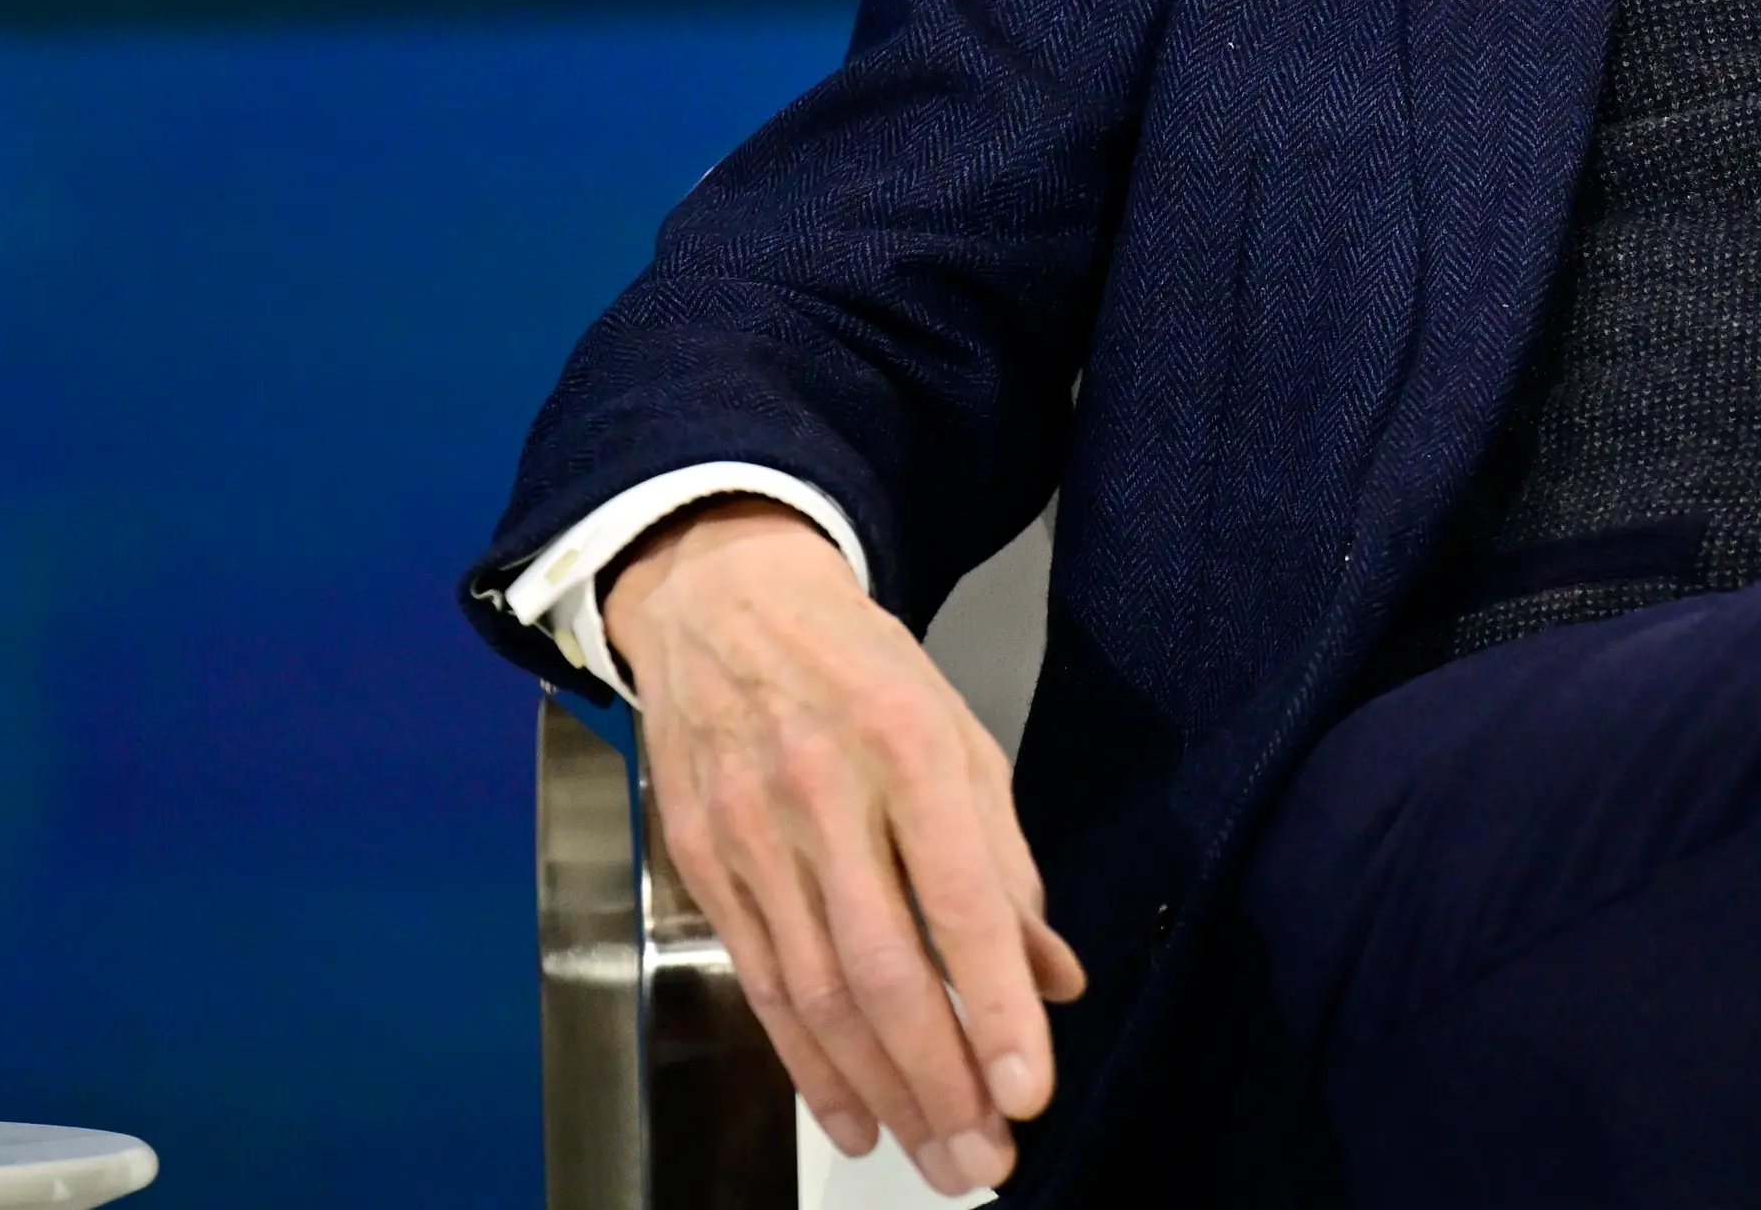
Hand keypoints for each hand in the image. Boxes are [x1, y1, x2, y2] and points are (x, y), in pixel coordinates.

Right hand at [601, 501, 1086, 1192]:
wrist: (724, 606)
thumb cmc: (861, 668)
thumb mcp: (960, 734)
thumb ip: (1008, 862)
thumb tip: (1056, 975)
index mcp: (907, 748)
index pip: (960, 901)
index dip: (996, 1003)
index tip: (1030, 1085)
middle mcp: (824, 799)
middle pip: (882, 968)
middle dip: (939, 1078)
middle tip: (985, 1158)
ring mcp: (751, 838)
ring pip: (816, 996)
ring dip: (881, 1090)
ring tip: (936, 1153)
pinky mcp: (705, 870)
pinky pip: (762, 988)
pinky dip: (808, 1066)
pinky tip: (853, 1117)